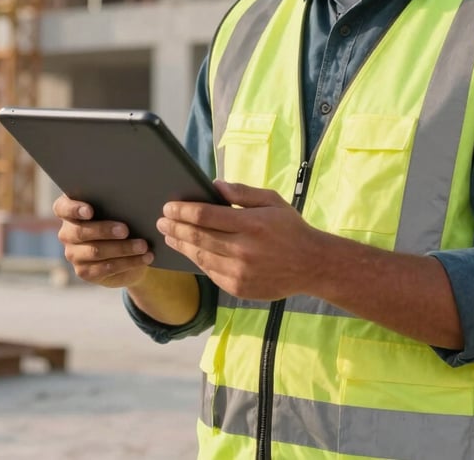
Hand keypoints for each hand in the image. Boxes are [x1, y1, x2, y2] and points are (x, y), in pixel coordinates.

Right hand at [53, 194, 153, 288]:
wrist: (126, 250)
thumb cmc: (121, 218)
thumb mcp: (118, 208)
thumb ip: (116, 201)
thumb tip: (131, 196)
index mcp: (70, 211)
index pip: (62, 207)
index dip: (74, 209)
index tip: (90, 211)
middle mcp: (67, 233)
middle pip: (80, 232)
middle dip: (105, 230)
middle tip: (125, 230)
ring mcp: (73, 254)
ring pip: (96, 251)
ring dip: (122, 248)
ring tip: (143, 245)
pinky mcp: (84, 272)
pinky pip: (106, 268)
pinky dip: (128, 262)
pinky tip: (144, 258)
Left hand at [156, 180, 320, 299]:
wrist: (311, 265)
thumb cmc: (290, 228)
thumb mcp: (272, 201)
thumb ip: (242, 193)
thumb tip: (214, 185)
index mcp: (250, 224)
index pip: (205, 216)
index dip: (182, 210)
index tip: (168, 206)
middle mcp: (243, 250)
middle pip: (198, 237)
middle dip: (175, 227)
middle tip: (161, 220)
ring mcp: (240, 272)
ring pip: (200, 257)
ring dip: (181, 245)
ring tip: (170, 235)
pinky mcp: (239, 288)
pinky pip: (211, 273)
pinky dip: (198, 261)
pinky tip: (191, 252)